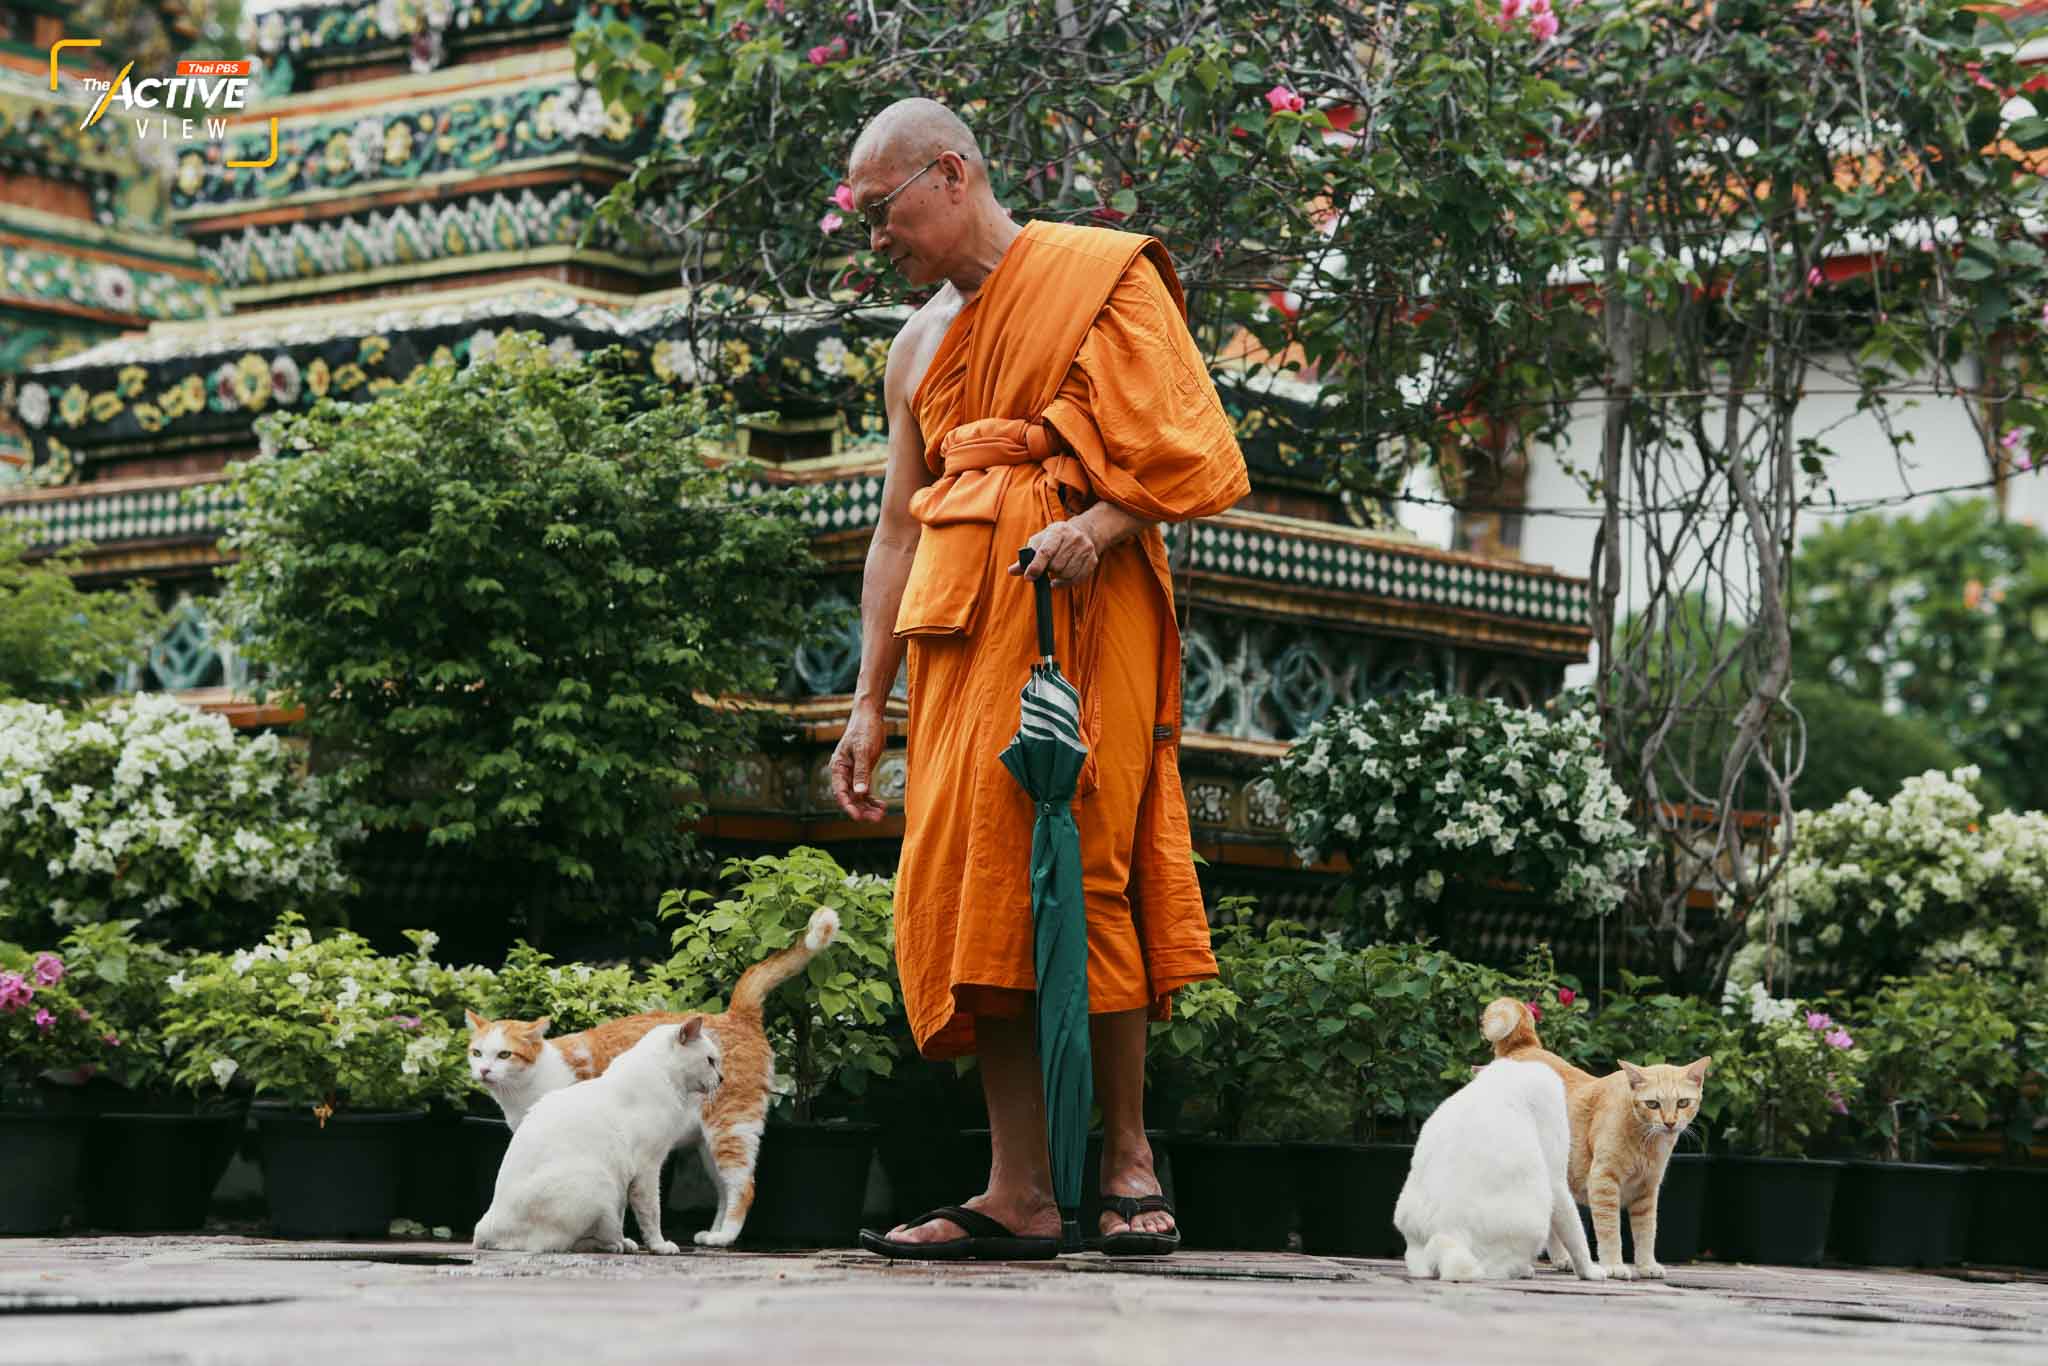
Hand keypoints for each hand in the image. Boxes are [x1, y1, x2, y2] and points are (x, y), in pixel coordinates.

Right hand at [829, 706, 887, 821]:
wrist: (870, 716)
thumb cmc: (864, 730)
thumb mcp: (864, 751)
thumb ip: (862, 772)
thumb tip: (859, 793)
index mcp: (838, 767)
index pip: (840, 792)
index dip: (848, 806)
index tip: (858, 817)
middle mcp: (843, 773)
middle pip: (850, 797)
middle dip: (862, 810)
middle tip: (876, 819)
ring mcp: (853, 773)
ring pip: (858, 796)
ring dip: (868, 807)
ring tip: (881, 815)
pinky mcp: (862, 772)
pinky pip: (865, 790)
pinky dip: (872, 799)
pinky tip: (882, 805)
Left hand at [1009, 517, 1100, 588]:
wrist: (1083, 533)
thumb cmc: (1056, 539)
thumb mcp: (1040, 541)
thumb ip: (1026, 556)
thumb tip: (1012, 571)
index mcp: (1057, 531)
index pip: (1045, 551)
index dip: (1035, 566)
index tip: (1028, 577)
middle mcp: (1074, 538)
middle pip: (1056, 565)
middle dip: (1048, 570)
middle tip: (1047, 567)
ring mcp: (1085, 549)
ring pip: (1066, 574)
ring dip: (1057, 576)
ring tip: (1055, 570)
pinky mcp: (1092, 560)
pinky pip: (1076, 579)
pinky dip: (1065, 583)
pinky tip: (1059, 579)